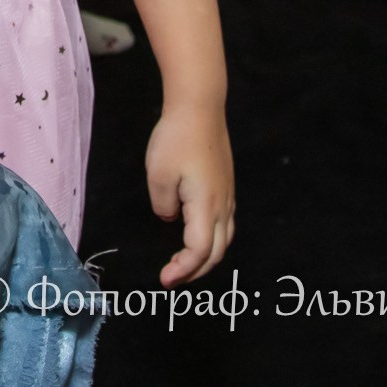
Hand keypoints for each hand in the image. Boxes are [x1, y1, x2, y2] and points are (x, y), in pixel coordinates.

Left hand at [145, 102, 235, 286]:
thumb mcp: (158, 175)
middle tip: (172, 278)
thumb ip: (163, 205)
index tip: (164, 279)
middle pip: (216, 252)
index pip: (199, 251)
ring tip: (183, 264)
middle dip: (195, 271)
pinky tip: (196, 236)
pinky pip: (224, 224)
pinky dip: (212, 240)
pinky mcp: (226, 186)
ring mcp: (228, 196)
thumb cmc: (177, 138)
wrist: (200, 107)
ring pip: (224, 240)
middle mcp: (222, 206)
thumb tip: (170, 218)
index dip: (183, 270)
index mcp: (206, 206)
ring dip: (205, 257)